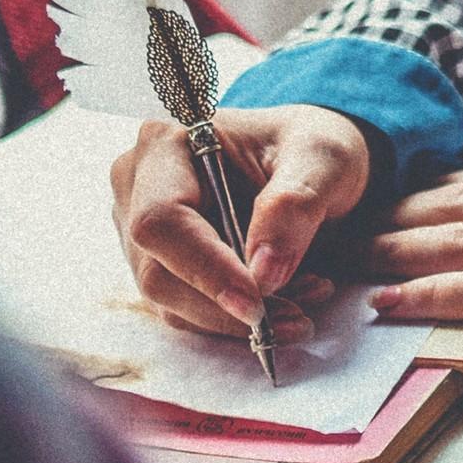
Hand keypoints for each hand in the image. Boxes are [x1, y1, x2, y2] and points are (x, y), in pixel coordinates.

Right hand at [110, 104, 370, 340]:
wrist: (309, 164)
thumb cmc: (310, 148)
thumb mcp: (323, 160)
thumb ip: (296, 204)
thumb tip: (263, 272)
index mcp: (167, 144)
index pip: (161, 220)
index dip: (204, 268)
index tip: (257, 302)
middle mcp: (139, 185)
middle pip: (159, 271)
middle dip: (228, 306)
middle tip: (296, 316)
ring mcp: (140, 228)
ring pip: (171, 300)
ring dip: (236, 318)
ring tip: (300, 306)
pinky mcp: (159, 262)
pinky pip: (185, 309)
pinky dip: (233, 317)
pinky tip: (283, 303)